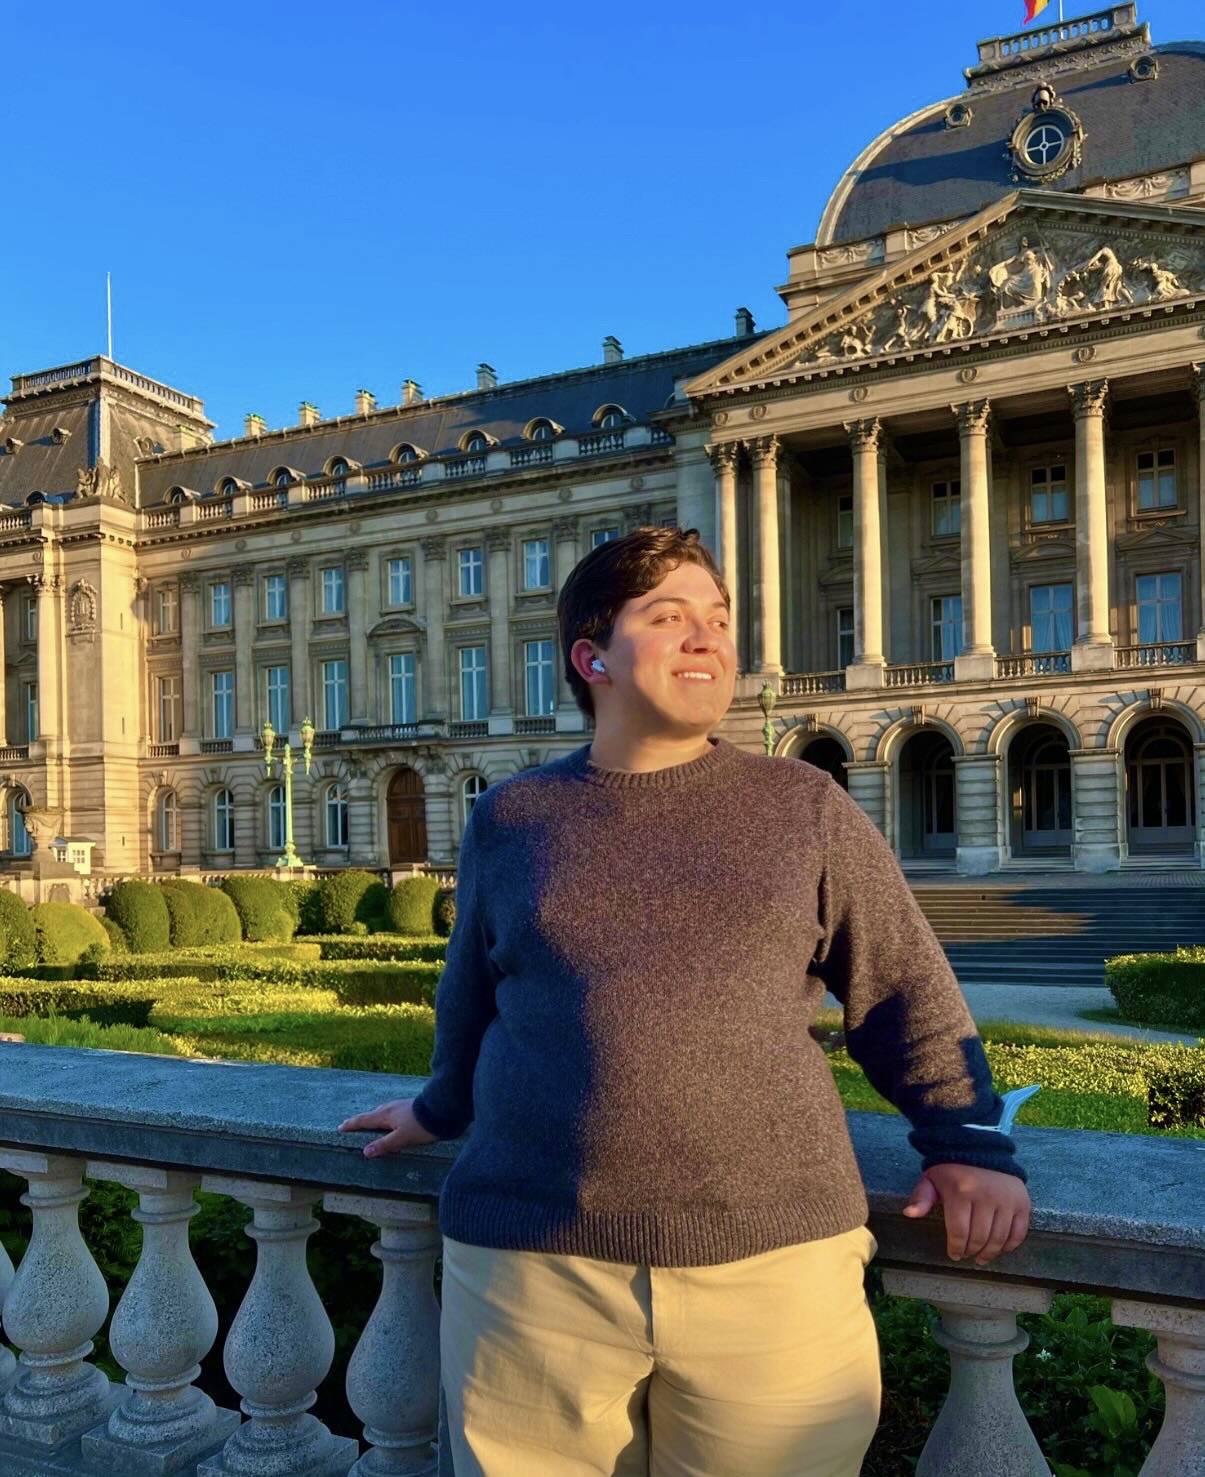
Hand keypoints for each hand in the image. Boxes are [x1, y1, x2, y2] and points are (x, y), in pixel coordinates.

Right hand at [336, 1098, 438, 1155]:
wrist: (443, 1109)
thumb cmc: (421, 1125)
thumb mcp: (402, 1138)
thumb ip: (384, 1145)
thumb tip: (365, 1151)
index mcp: (386, 1115)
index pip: (364, 1120)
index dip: (352, 1124)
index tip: (340, 1127)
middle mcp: (391, 1107)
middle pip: (372, 1114)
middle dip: (362, 1120)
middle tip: (352, 1125)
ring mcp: (400, 1105)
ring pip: (383, 1112)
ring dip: (374, 1118)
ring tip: (371, 1123)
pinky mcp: (410, 1106)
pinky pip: (392, 1112)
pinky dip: (385, 1117)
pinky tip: (392, 1120)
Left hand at [902, 1163, 1030, 1265]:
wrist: (981, 1149)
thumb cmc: (952, 1169)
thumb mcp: (931, 1179)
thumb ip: (921, 1197)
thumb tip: (909, 1214)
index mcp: (961, 1191)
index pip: (960, 1232)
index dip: (956, 1248)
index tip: (954, 1255)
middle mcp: (986, 1196)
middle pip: (980, 1238)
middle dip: (971, 1251)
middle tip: (967, 1255)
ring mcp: (1007, 1199)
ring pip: (999, 1238)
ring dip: (990, 1253)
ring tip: (981, 1257)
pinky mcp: (1022, 1202)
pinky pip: (1019, 1232)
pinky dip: (1010, 1245)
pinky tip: (1000, 1249)